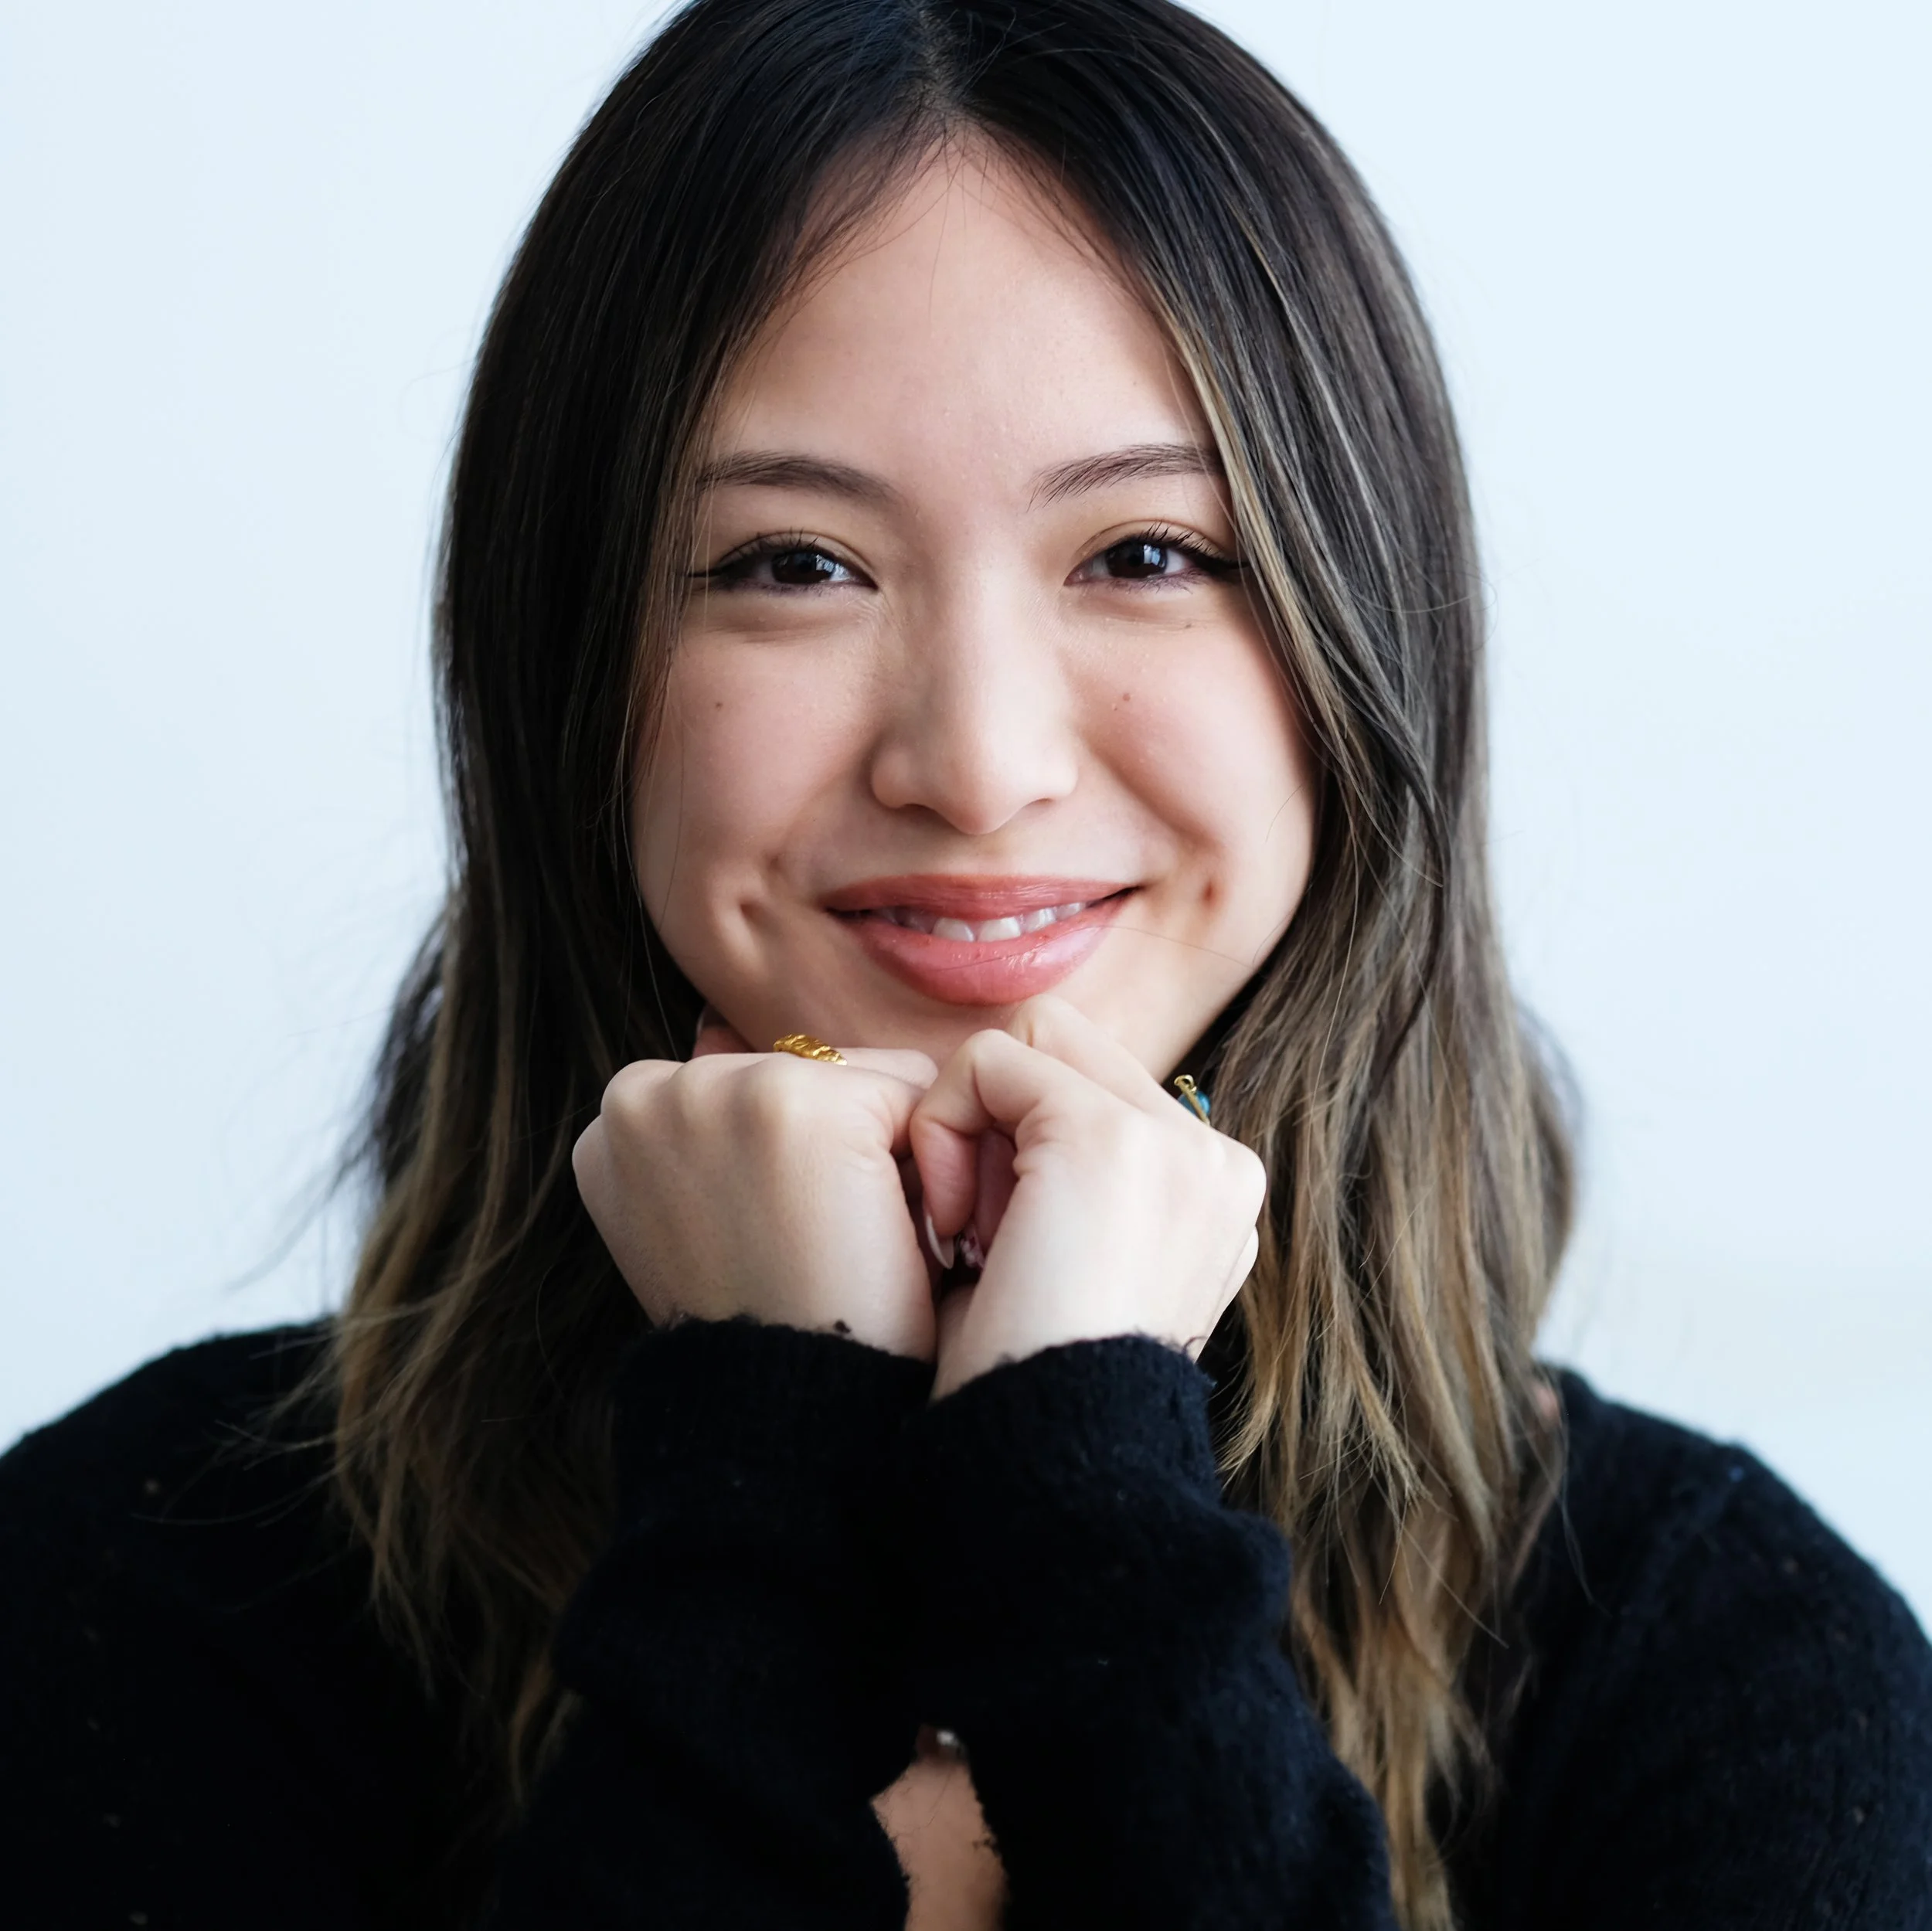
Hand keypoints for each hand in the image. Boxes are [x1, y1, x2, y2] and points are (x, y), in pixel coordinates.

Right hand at [573, 1025, 940, 1359]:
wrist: (791, 1421)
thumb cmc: (771, 1329)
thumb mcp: (704, 1221)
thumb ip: (714, 1136)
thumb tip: (734, 1033)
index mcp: (614, 1122)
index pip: (752, 1086)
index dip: (796, 1164)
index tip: (779, 1239)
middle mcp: (646, 1091)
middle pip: (809, 1069)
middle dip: (840, 1145)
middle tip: (823, 1247)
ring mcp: (720, 1089)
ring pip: (865, 1076)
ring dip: (884, 1149)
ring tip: (852, 1239)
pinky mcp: (803, 1102)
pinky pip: (913, 1092)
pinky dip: (927, 1163)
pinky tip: (889, 1233)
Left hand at [909, 996, 1264, 1399]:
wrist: (1046, 1473)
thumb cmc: (1027, 1391)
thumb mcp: (1067, 1271)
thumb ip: (1069, 1187)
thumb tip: (1003, 1111)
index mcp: (1214, 1195)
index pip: (1090, 1086)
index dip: (1013, 1145)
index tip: (993, 1248)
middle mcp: (1216, 1162)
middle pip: (1063, 1048)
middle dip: (995, 1123)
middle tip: (976, 1236)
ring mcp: (1177, 1146)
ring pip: (1027, 1042)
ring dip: (969, 1126)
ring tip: (971, 1236)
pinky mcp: (1111, 1137)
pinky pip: (984, 1063)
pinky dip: (941, 1130)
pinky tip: (953, 1228)